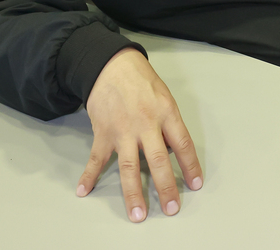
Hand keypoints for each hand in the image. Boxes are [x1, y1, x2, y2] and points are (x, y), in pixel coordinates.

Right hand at [77, 47, 203, 221]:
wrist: (112, 65)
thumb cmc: (142, 80)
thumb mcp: (165, 97)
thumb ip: (169, 124)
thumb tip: (173, 152)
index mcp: (166, 113)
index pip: (183, 145)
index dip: (190, 166)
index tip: (195, 184)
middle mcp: (146, 124)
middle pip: (158, 161)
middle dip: (166, 188)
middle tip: (171, 209)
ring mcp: (123, 131)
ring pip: (129, 167)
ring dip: (133, 193)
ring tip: (138, 214)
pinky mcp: (103, 133)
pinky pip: (96, 159)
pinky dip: (89, 175)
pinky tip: (84, 190)